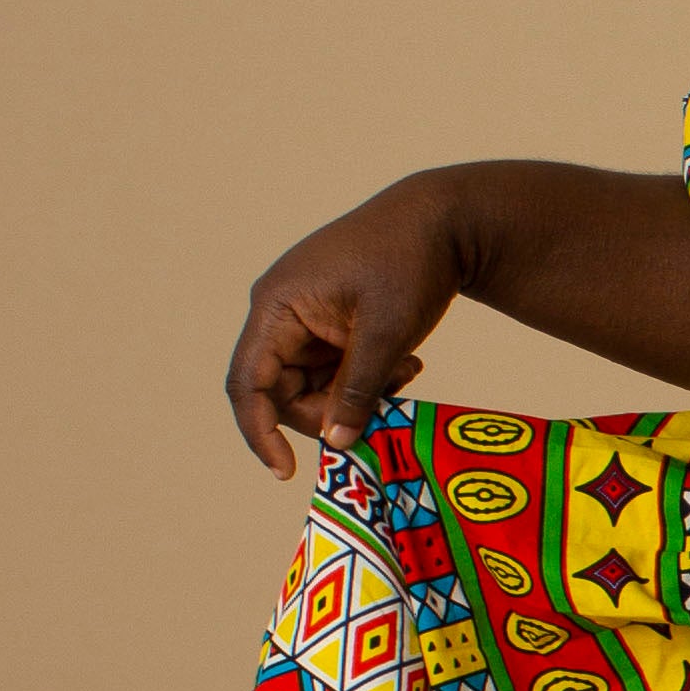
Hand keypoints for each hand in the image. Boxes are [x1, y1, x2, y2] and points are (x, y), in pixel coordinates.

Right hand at [224, 174, 468, 475]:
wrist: (442, 219)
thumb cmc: (409, 262)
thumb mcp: (386, 332)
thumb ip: (357, 391)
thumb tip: (336, 444)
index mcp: (276, 306)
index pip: (247, 383)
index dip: (259, 432)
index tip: (286, 471)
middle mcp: (279, 313)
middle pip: (282, 392)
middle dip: (330, 412)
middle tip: (383, 410)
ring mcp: (304, 318)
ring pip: (314, 386)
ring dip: (356, 396)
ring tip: (406, 372)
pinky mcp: (328, 324)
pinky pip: (334, 370)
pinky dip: (366, 379)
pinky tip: (406, 363)